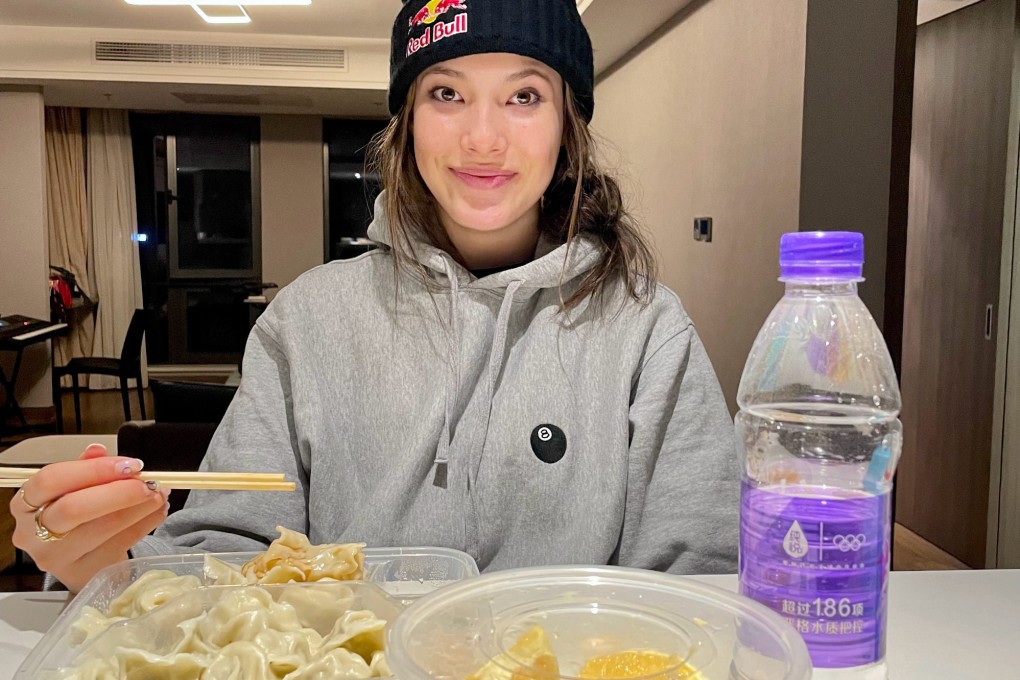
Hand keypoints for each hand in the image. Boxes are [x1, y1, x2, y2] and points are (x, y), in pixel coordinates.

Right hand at [9, 443, 169, 593]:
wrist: (80, 558)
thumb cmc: (75, 517)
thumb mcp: (73, 489)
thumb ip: (85, 468)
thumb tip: (99, 451)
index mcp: (25, 503)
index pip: (52, 480)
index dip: (94, 469)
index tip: (129, 464)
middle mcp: (32, 533)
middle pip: (74, 508)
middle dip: (119, 492)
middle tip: (148, 483)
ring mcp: (56, 558)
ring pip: (102, 528)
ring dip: (139, 507)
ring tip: (159, 494)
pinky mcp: (83, 573)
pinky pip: (121, 544)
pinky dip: (146, 524)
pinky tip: (157, 511)